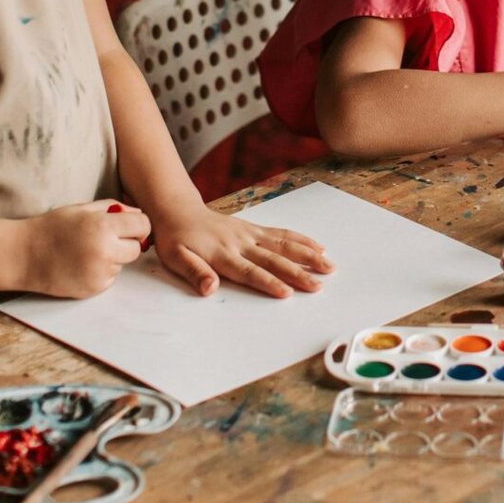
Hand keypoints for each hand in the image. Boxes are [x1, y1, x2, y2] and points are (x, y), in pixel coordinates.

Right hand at [23, 200, 149, 297]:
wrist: (25, 255)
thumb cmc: (52, 228)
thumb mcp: (81, 208)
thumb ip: (112, 207)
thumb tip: (137, 212)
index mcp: (104, 226)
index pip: (143, 225)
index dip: (137, 225)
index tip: (129, 225)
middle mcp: (105, 251)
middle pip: (136, 248)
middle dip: (126, 242)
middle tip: (105, 238)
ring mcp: (100, 273)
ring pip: (122, 264)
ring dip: (112, 258)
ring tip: (86, 251)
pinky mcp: (94, 289)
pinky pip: (110, 278)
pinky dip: (101, 272)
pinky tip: (81, 265)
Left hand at [152, 205, 333, 299]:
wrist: (179, 211)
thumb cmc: (176, 239)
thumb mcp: (175, 258)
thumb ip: (194, 272)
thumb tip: (209, 288)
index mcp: (221, 254)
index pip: (249, 271)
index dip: (268, 282)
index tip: (287, 292)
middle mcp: (240, 243)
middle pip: (273, 259)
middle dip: (297, 273)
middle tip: (318, 285)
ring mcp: (249, 234)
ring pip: (283, 244)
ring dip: (307, 255)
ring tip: (328, 266)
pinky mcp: (254, 228)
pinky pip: (281, 234)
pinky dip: (301, 240)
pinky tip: (317, 247)